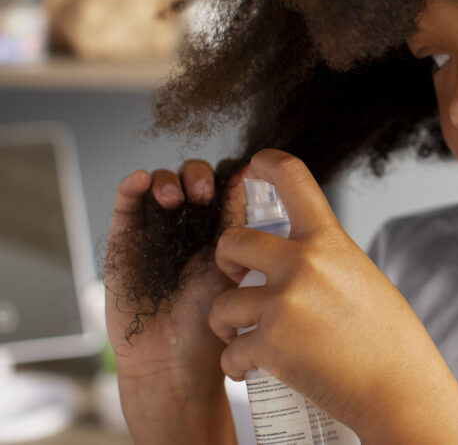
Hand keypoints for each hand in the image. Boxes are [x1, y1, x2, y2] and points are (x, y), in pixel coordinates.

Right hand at [105, 159, 245, 443]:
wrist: (174, 362)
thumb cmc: (211, 324)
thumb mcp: (233, 271)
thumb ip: (240, 232)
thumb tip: (253, 187)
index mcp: (221, 230)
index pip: (223, 185)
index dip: (228, 175)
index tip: (239, 175)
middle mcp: (188, 227)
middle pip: (192, 179)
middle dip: (198, 176)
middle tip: (204, 193)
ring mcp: (156, 232)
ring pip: (160, 185)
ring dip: (168, 180)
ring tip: (176, 198)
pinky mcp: (124, 243)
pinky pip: (126, 208)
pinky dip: (130, 187)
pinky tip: (139, 180)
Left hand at [209, 149, 457, 443]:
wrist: (400, 388)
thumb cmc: (388, 339)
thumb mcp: (361, 277)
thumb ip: (325, 259)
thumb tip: (294, 253)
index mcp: (330, 240)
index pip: (292, 177)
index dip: (265, 164)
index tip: (251, 169)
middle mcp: (303, 263)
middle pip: (231, 242)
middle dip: (226, 264)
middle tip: (238, 282)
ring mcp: (284, 303)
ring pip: (222, 303)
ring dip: (226, 325)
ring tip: (242, 339)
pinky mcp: (270, 345)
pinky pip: (230, 352)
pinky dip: (236, 365)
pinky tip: (252, 369)